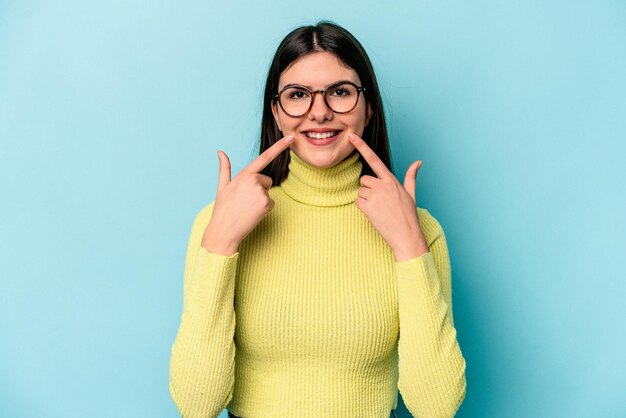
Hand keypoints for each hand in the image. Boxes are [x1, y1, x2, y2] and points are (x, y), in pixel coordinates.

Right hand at [201, 134, 294, 254]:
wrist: (224, 230)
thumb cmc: (223, 208)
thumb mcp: (222, 186)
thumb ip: (225, 168)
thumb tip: (220, 152)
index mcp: (244, 174)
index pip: (265, 157)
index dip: (280, 146)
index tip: (291, 138)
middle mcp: (254, 180)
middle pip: (266, 180)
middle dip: (259, 189)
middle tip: (244, 200)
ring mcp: (261, 192)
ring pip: (268, 192)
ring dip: (260, 200)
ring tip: (247, 207)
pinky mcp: (266, 204)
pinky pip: (270, 203)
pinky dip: (264, 209)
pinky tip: (252, 213)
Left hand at [348, 133, 428, 258]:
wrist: (406, 236)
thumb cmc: (409, 216)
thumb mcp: (411, 194)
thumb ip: (411, 176)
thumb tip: (418, 162)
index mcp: (391, 180)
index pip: (374, 159)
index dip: (361, 146)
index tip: (351, 137)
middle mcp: (382, 185)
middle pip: (364, 179)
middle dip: (368, 189)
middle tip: (380, 202)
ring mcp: (374, 195)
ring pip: (360, 191)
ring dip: (366, 199)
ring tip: (379, 209)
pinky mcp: (367, 206)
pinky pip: (357, 202)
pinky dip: (362, 208)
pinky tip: (374, 214)